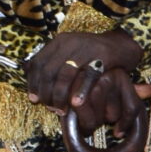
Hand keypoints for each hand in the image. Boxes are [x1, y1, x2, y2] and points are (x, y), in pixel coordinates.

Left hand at [29, 31, 146, 128]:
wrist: (124, 44)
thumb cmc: (94, 54)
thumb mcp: (71, 53)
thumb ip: (53, 61)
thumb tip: (26, 72)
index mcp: (60, 41)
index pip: (38, 63)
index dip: (33, 83)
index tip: (34, 99)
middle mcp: (70, 42)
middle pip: (49, 71)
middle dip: (46, 93)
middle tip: (49, 108)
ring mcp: (86, 48)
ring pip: (65, 75)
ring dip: (60, 95)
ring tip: (61, 110)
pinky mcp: (103, 55)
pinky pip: (87, 76)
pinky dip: (80, 91)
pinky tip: (77, 104)